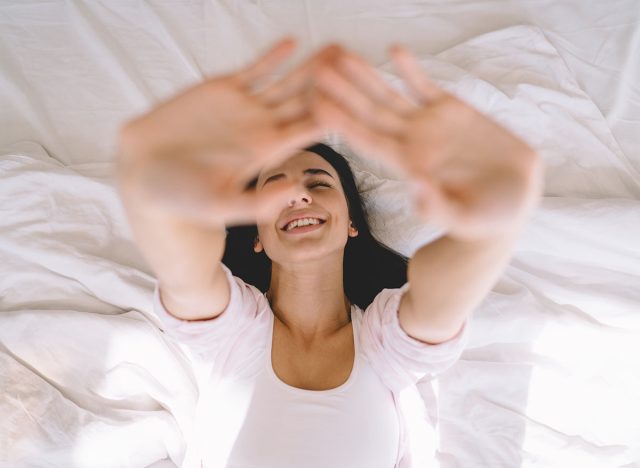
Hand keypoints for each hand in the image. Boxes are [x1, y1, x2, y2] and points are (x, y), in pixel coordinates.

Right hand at [117, 39, 337, 226]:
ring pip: (286, 82)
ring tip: (335, 47)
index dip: (331, 111)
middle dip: (331, 82)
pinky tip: (291, 42)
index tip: (356, 97)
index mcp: (268, 152)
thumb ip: (259, 202)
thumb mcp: (219, 205)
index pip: (307, 128)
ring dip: (310, 65)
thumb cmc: (181, 196)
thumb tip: (299, 191)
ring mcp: (246, 107)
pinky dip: (271, 56)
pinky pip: (254, 70)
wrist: (145, 172)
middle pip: (306, 100)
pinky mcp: (223, 90)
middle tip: (357, 63)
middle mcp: (263, 127)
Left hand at [313, 46, 542, 240]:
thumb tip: (417, 184)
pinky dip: (410, 68)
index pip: (367, 140)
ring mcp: (429, 124)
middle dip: (343, 91)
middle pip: (369, 112)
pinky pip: (424, 86)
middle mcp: (410, 142)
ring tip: (342, 54)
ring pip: (390, 95)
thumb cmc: (487, 216)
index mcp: (407, 165)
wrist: (512, 197)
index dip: (343, 122)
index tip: (317, 105)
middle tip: (316, 68)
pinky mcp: (451, 110)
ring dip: (366, 75)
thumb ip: (440, 205)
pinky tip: (394, 49)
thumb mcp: (465, 216)